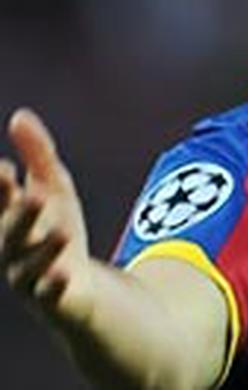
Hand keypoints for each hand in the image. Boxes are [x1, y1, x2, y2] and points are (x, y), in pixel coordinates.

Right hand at [1, 108, 94, 328]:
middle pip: (13, 232)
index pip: (0, 202)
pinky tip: (64, 273)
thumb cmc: (55, 231)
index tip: (4, 169)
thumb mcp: (53, 187)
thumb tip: (19, 115)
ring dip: (43, 249)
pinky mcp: (51, 298)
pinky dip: (54, 284)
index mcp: (9, 221)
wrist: (75, 288)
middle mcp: (12, 250)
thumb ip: (37, 154)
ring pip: (30, 264)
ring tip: (62, 232)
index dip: (0, 189)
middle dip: (20, 215)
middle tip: (33, 195)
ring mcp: (29, 276)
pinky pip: (50, 293)